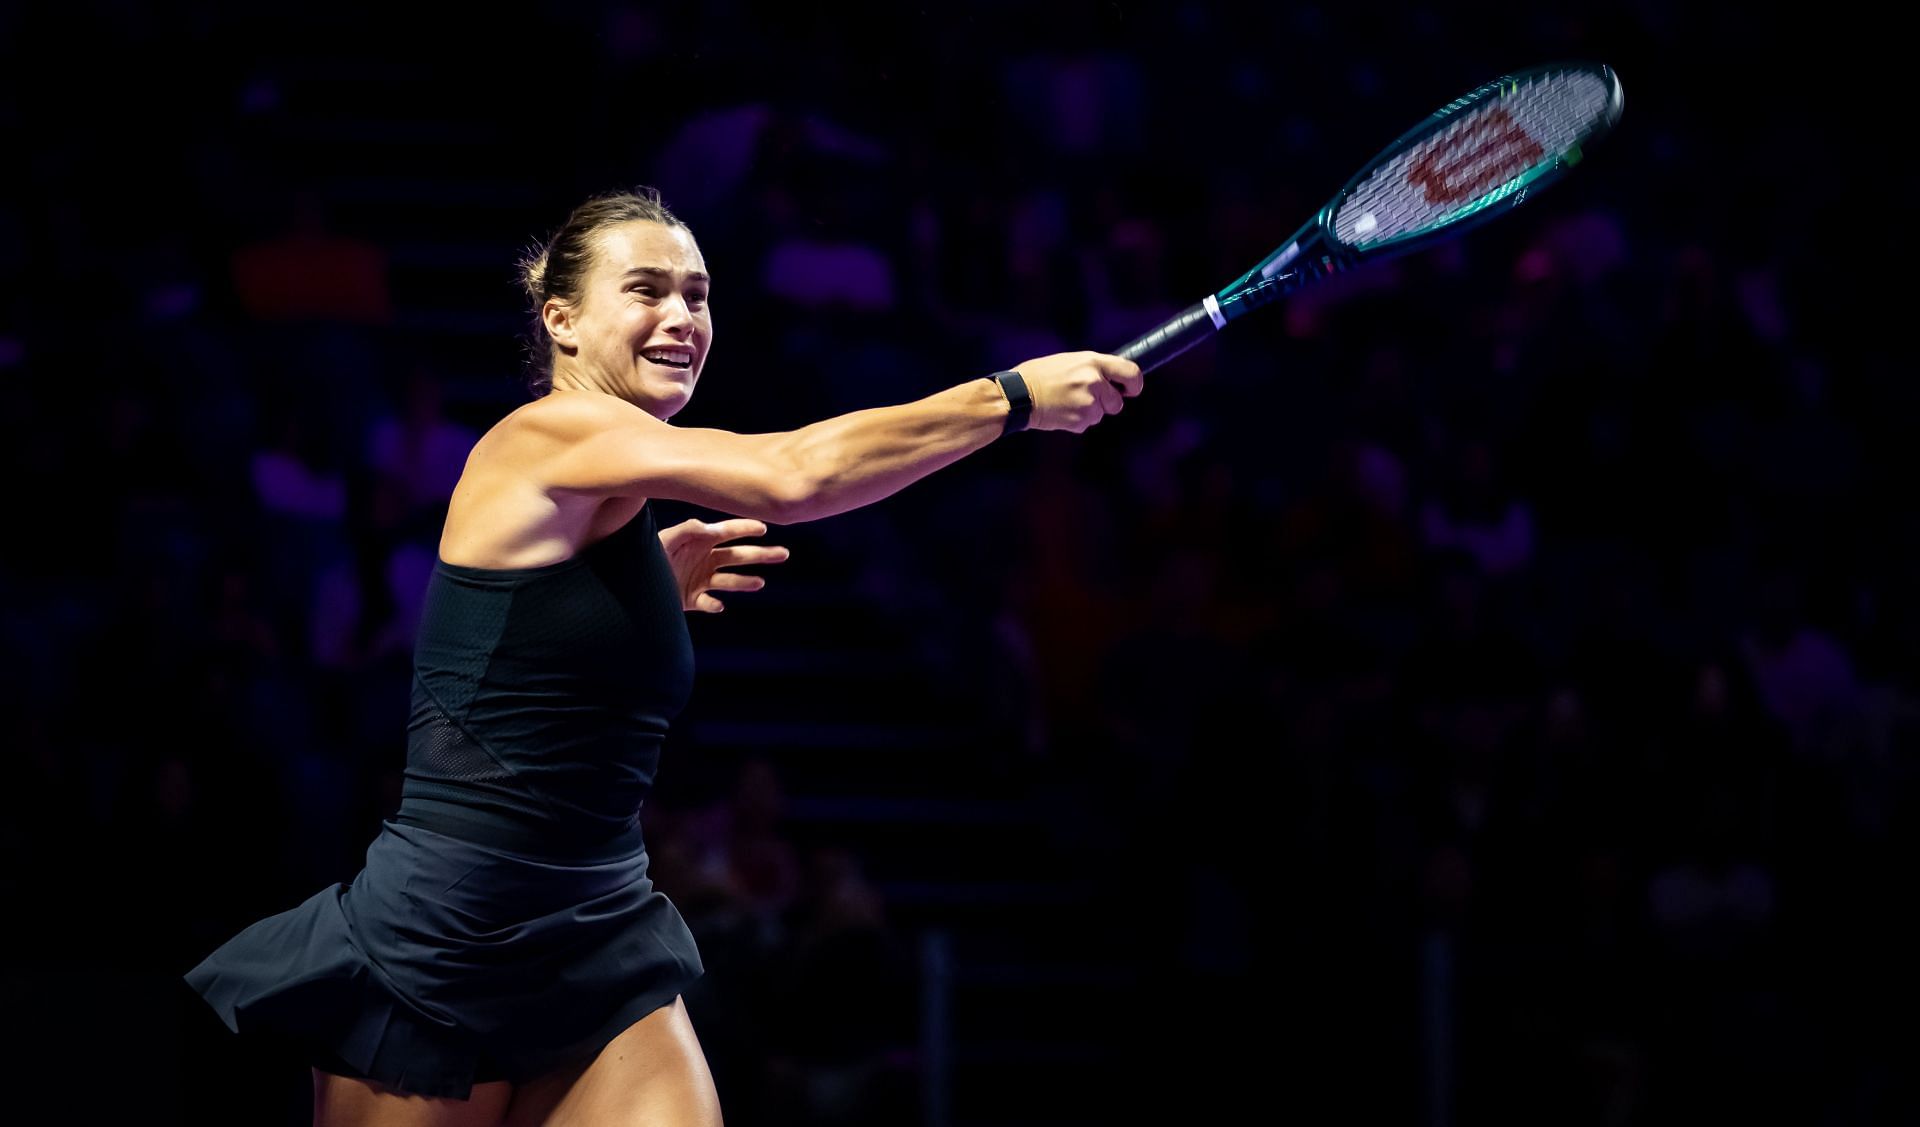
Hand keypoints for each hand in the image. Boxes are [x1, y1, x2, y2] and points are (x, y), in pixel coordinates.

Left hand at [657, 517, 789, 612]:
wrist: (628, 584)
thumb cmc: (646, 554)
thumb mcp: (665, 538)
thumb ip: (689, 530)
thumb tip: (714, 529)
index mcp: (700, 541)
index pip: (729, 532)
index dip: (747, 528)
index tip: (765, 527)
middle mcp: (704, 559)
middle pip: (738, 556)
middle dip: (761, 554)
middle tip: (783, 554)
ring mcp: (700, 580)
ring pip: (730, 580)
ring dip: (745, 581)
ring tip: (760, 583)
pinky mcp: (692, 600)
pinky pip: (709, 602)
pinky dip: (714, 604)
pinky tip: (717, 604)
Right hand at [1011, 351, 1143, 433]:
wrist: (1019, 395)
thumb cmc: (1041, 375)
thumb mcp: (1070, 361)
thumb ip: (1094, 369)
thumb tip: (1115, 380)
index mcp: (1093, 362)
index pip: (1131, 372)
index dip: (1134, 384)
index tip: (1131, 390)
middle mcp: (1094, 381)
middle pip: (1117, 402)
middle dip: (1106, 403)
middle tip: (1086, 398)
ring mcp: (1088, 402)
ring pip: (1100, 414)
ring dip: (1088, 412)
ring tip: (1065, 401)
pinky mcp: (1080, 420)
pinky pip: (1086, 424)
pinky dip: (1076, 420)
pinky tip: (1060, 411)